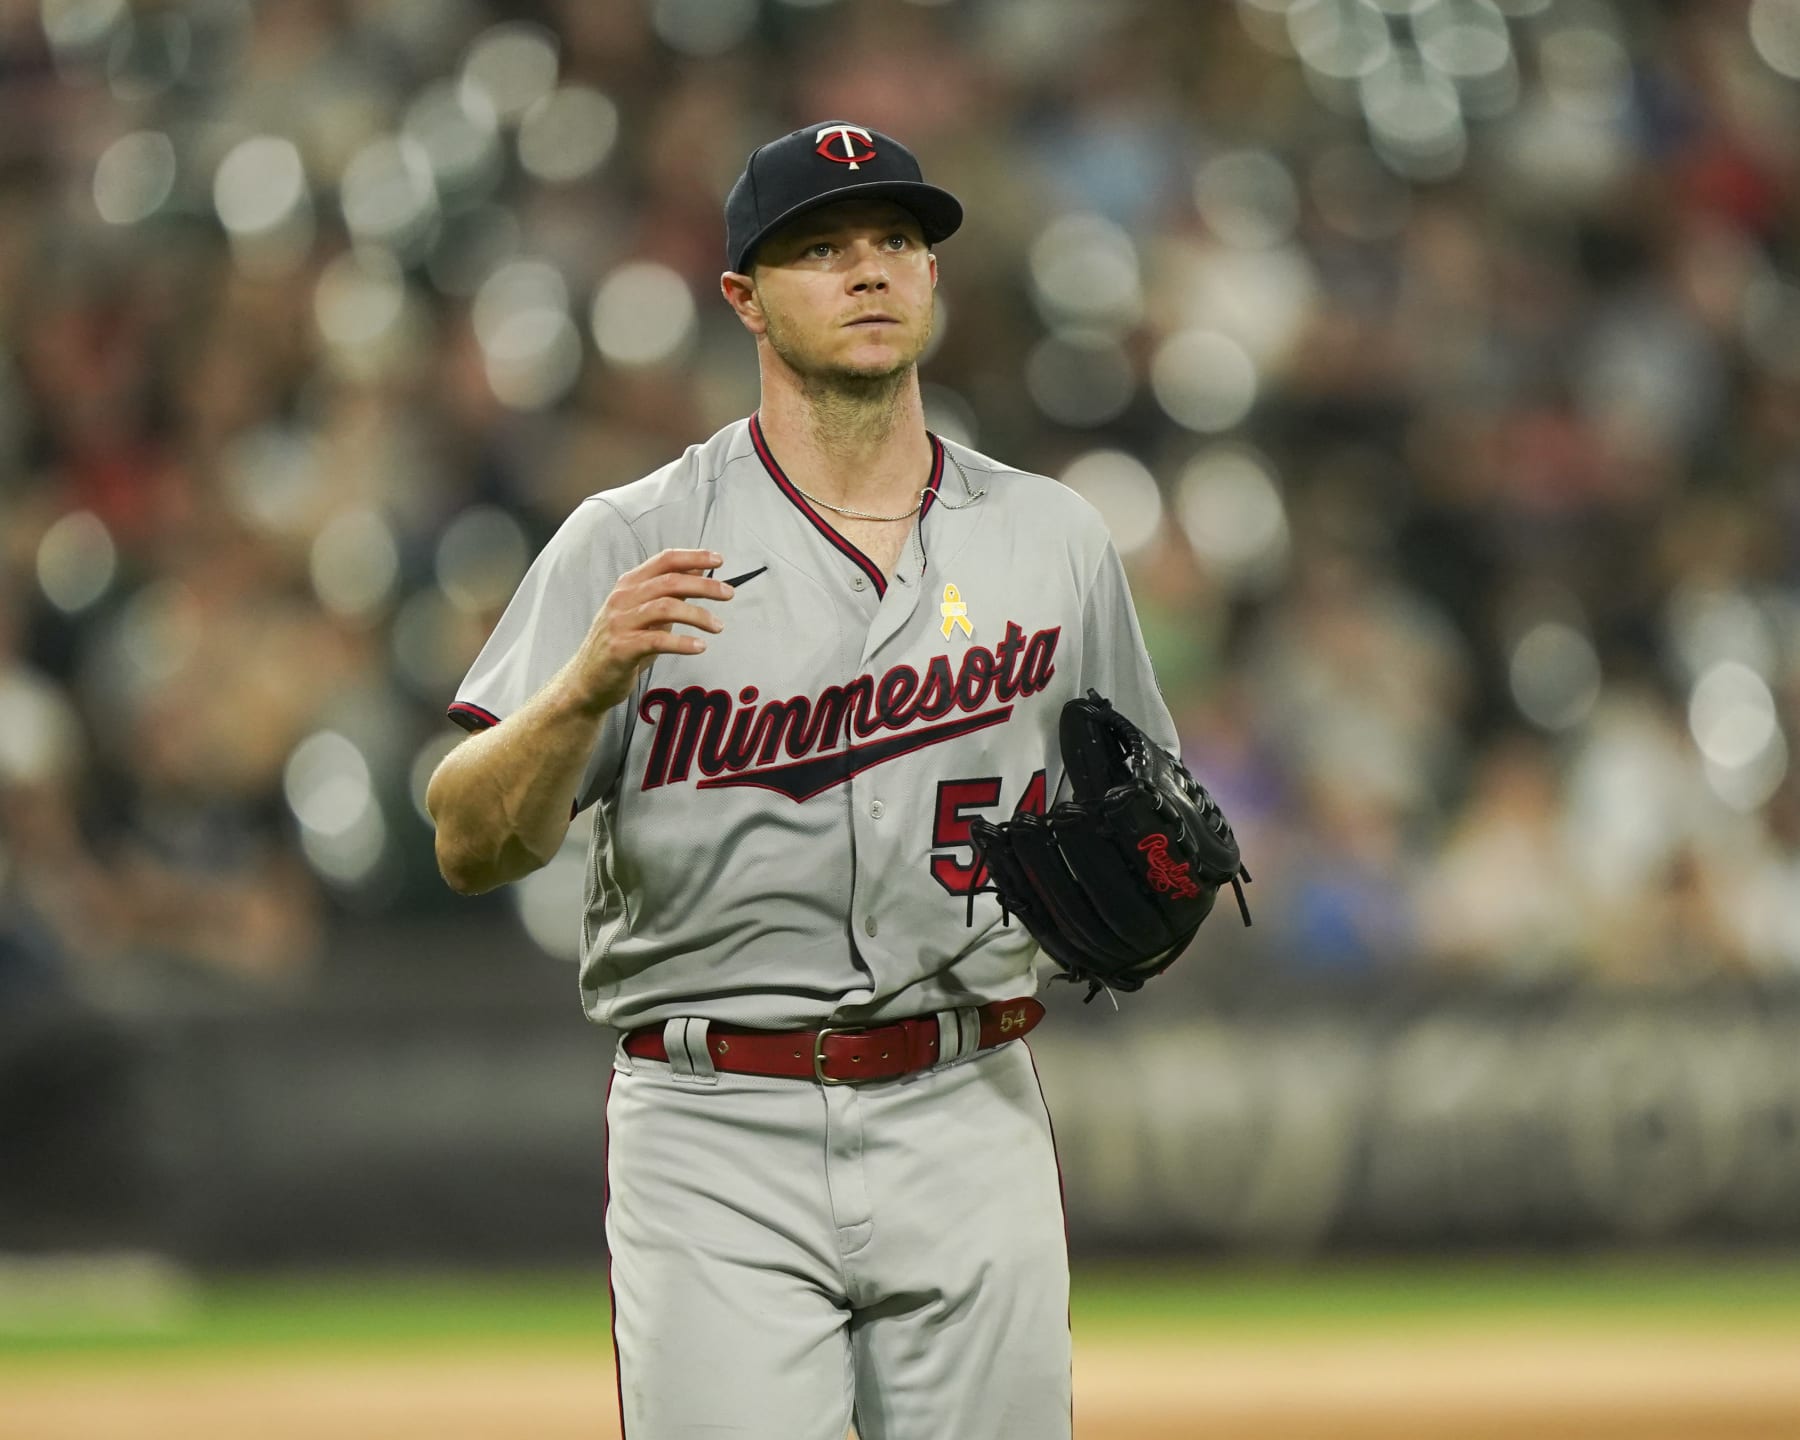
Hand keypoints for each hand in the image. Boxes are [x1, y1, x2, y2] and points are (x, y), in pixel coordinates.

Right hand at [570, 549, 731, 714]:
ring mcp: (619, 623)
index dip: (694, 556)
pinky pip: (657, 640)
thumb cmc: (623, 644)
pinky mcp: (621, 648)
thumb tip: (700, 570)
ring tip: (718, 626)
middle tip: (729, 593)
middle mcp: (622, 599)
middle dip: (704, 585)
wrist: (588, 680)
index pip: (664, 560)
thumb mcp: (645, 613)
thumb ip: (669, 593)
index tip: (720, 559)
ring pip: (665, 607)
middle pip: (669, 581)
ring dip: (698, 615)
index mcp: (628, 585)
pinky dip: (682, 642)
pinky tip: (700, 647)